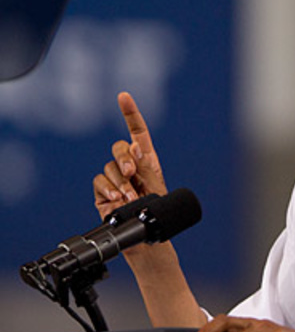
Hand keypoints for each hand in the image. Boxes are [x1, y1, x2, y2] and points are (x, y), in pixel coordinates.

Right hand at [93, 92, 167, 218]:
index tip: (123, 97)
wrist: (146, 234)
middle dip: (125, 159)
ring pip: (109, 166)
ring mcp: (114, 178)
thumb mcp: (155, 185)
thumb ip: (144, 165)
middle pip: (119, 148)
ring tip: (131, 196)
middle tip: (133, 174)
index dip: (130, 114)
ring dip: (120, 181)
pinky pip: (99, 181)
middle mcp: (129, 166)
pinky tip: (117, 198)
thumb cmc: (156, 211)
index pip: (138, 132)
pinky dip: (108, 188)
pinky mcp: (103, 191)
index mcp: (146, 161)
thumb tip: (134, 146)